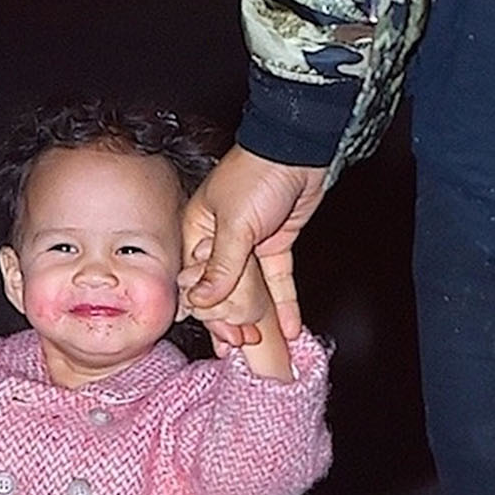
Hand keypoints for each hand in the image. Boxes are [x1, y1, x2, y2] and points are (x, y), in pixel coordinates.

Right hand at [182, 145, 327, 343]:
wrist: (298, 148)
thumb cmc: (256, 174)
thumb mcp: (233, 224)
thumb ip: (220, 267)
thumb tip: (201, 300)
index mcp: (197, 232)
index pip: (196, 282)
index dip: (208, 311)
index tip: (220, 334)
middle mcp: (219, 242)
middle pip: (222, 290)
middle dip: (231, 321)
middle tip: (240, 345)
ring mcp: (249, 245)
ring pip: (250, 290)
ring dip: (257, 319)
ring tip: (260, 347)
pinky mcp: (275, 245)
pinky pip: (277, 281)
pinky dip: (284, 304)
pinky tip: (288, 328)